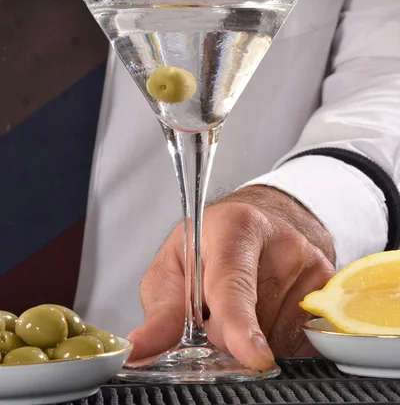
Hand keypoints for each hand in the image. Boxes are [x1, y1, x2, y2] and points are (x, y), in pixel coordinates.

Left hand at [128, 185, 335, 369]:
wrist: (258, 225)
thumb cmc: (209, 245)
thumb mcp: (174, 267)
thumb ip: (162, 311)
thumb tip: (139, 350)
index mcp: (233, 228)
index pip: (234, 283)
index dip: (240, 323)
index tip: (253, 355)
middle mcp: (282, 242)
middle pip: (256, 321)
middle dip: (229, 336)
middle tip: (214, 312)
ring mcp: (312, 263)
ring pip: (280, 335)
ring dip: (256, 337)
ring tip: (245, 303)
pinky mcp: (330, 285)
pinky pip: (304, 338)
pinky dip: (280, 337)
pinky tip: (268, 310)